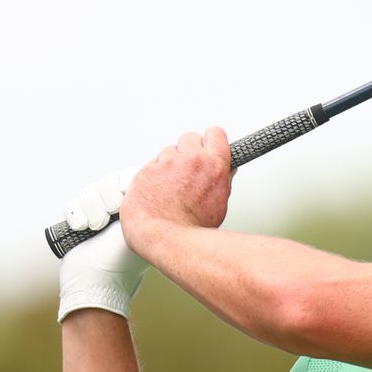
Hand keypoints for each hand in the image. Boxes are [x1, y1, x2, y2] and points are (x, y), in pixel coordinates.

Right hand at [57, 169, 149, 321]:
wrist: (95, 283)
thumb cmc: (123, 262)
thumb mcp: (140, 228)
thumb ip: (145, 206)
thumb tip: (154, 180)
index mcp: (142, 210)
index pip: (133, 178)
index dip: (125, 183)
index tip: (122, 200)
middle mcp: (123, 210)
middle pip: (109, 182)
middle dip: (104, 197)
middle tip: (106, 219)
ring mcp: (102, 216)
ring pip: (91, 191)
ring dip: (89, 207)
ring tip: (94, 227)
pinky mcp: (83, 221)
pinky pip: (74, 203)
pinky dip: (75, 213)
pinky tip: (81, 227)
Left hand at [120, 127, 233, 257]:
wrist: (166, 238)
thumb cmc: (193, 228)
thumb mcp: (219, 202)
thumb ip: (222, 180)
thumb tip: (226, 170)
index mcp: (213, 166)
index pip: (215, 134)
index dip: (211, 142)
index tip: (208, 148)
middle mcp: (190, 160)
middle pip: (189, 138)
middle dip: (188, 152)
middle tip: (188, 170)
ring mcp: (166, 164)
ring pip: (168, 152)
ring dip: (169, 165)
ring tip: (171, 187)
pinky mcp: (146, 170)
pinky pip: (151, 166)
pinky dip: (153, 176)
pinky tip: (158, 192)